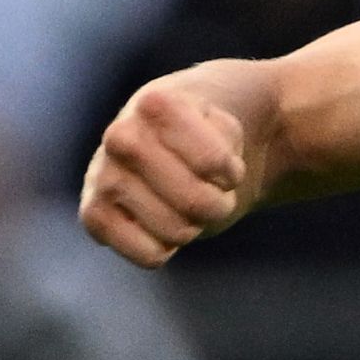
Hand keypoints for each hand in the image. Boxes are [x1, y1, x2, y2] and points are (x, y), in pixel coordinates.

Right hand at [78, 62, 279, 265]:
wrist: (184, 152)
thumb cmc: (217, 135)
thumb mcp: (245, 118)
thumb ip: (265, 119)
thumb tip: (262, 143)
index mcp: (155, 103)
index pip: (212, 164)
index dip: (231, 171)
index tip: (226, 160)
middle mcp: (120, 135)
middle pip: (194, 203)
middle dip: (216, 203)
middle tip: (210, 188)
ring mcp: (102, 176)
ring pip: (175, 232)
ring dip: (193, 226)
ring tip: (185, 202)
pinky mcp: (94, 215)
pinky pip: (148, 256)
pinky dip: (166, 250)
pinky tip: (159, 223)